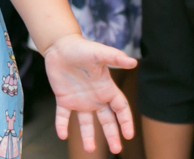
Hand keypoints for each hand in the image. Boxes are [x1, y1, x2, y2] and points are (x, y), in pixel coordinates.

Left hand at [43, 34, 137, 153]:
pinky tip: (62, 135)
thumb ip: (115, 58)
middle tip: (116, 149)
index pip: (120, 109)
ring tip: (89, 150)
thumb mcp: (99, 53)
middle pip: (107, 120)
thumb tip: (133, 62)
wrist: (60, 45)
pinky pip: (63, 116)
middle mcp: (95, 98)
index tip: (129, 135)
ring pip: (86, 123)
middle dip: (112, 135)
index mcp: (106, 89)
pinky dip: (62, 125)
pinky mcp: (63, 99)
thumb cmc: (82, 48)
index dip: (126, 122)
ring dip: (88, 136)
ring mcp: (79, 100)